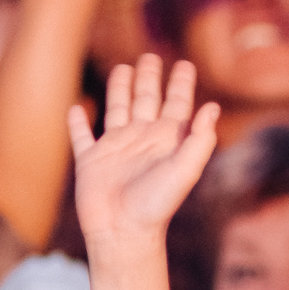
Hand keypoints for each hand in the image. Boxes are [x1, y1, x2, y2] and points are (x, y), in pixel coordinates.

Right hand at [70, 56, 221, 256]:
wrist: (123, 232)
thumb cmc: (156, 205)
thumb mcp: (185, 170)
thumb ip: (200, 140)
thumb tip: (213, 108)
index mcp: (165, 141)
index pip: (176, 104)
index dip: (181, 84)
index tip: (184, 64)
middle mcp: (141, 140)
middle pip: (146, 100)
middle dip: (149, 78)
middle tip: (151, 57)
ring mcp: (115, 149)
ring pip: (116, 109)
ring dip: (120, 89)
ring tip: (122, 68)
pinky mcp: (90, 161)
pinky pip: (82, 136)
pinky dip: (77, 121)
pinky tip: (75, 108)